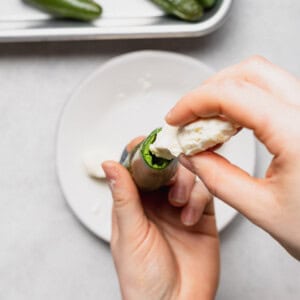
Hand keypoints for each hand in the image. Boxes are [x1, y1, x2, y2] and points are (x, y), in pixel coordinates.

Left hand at [102, 138, 219, 299]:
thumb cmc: (143, 280)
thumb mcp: (130, 234)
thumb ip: (124, 197)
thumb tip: (110, 165)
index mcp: (133, 204)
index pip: (134, 168)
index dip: (141, 152)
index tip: (148, 142)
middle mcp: (155, 202)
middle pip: (163, 167)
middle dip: (168, 164)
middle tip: (171, 166)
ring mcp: (179, 207)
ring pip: (185, 175)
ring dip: (183, 182)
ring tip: (178, 202)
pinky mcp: (200, 215)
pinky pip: (203, 192)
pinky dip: (198, 198)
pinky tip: (190, 217)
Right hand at [166, 55, 299, 259]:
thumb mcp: (262, 209)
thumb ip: (218, 178)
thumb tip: (190, 155)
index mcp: (298, 134)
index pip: (233, 94)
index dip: (194, 101)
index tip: (175, 117)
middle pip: (249, 72)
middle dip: (209, 91)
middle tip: (189, 118)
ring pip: (260, 79)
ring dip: (224, 96)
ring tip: (206, 126)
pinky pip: (271, 95)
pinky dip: (242, 104)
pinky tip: (230, 126)